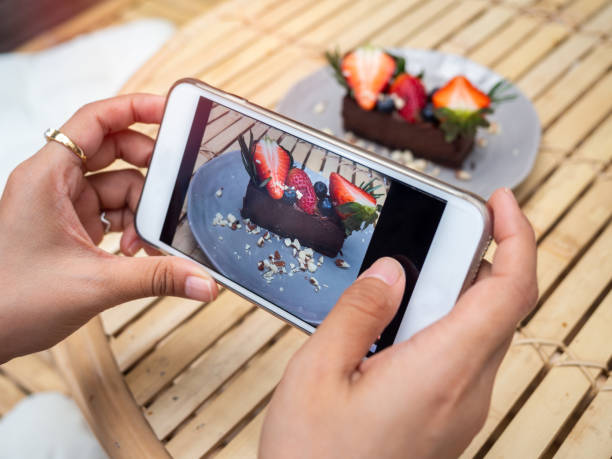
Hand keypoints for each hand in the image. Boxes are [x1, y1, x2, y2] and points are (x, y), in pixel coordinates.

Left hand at [0, 94, 217, 362]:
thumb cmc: (10, 301)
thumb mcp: (95, 285)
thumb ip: (156, 278)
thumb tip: (204, 282)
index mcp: (47, 177)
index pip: (94, 121)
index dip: (134, 108)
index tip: (171, 110)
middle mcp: (53, 184)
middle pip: (112, 151)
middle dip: (148, 172)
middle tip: (176, 189)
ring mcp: (61, 206)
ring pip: (116, 187)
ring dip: (140, 213)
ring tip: (150, 242)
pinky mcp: (69, 228)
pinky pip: (111, 213)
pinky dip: (131, 229)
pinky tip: (138, 253)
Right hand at [260, 188, 536, 457]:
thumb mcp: (318, 372)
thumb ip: (359, 312)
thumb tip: (391, 273)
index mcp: (441, 371)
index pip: (510, 290)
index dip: (516, 236)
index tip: (497, 202)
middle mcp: (467, 391)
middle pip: (498, 305)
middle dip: (472, 259)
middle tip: (428, 237)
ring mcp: (462, 409)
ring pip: (480, 330)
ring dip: (451, 293)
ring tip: (400, 282)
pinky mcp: (449, 418)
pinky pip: (462, 356)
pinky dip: (441, 324)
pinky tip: (394, 328)